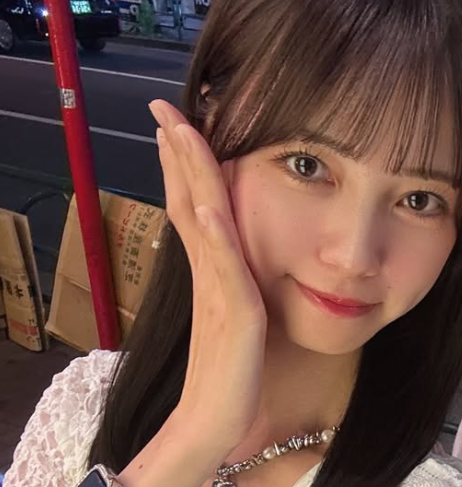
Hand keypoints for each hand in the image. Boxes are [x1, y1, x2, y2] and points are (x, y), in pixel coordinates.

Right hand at [148, 100, 266, 456]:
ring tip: (179, 135)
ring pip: (202, 221)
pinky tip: (205, 209)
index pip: (191, 201)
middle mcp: (208, 269)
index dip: (181, 162)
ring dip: (190, 177)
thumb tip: (228, 241)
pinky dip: (212, 238)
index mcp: (210, 265)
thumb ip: (230, 272)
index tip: (174, 122)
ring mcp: (218, 288)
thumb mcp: (233, 306)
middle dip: (178, 152)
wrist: (218, 416)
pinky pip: (223, 269)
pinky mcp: (235, 312)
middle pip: (189, 199)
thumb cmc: (230, 364)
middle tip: (164, 108)